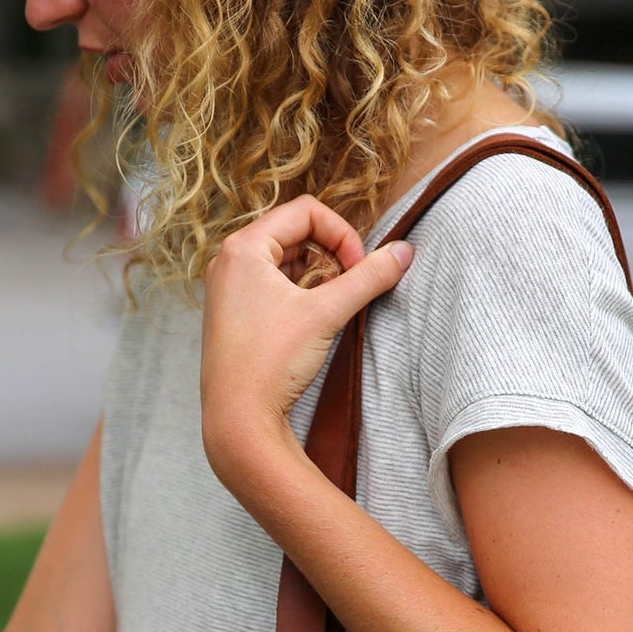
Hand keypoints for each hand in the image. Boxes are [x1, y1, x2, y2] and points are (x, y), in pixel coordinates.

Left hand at [200, 195, 412, 495]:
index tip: (357, 270)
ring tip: (329, 307)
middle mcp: (228, 261)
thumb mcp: (328, 313)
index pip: (306, 211)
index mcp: (243, 247)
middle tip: (347, 288)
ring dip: (316, 275)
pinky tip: (310, 323)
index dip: (342, 234)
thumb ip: (369, 277)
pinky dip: (298, 294)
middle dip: (329, 255)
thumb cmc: (272, 364)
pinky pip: (272, 285)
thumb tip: (405, 252)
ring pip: (285, 260)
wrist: (239, 421)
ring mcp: (227, 289)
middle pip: (295, 232)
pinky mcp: (233, 314)